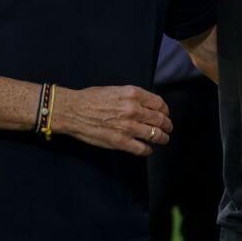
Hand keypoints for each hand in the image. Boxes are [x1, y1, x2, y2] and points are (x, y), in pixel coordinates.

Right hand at [50, 85, 172, 156]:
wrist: (73, 110)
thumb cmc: (91, 98)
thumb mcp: (116, 90)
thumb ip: (133, 97)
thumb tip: (147, 105)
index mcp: (133, 94)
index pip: (159, 103)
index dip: (165, 110)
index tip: (165, 114)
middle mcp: (134, 110)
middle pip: (160, 120)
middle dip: (167, 125)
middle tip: (168, 128)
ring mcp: (128, 127)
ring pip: (155, 135)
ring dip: (162, 138)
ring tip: (163, 139)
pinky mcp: (120, 141)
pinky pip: (142, 148)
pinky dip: (148, 150)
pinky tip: (147, 150)